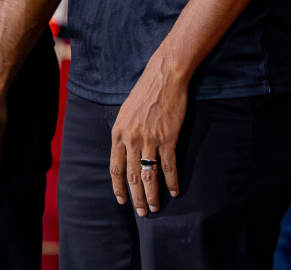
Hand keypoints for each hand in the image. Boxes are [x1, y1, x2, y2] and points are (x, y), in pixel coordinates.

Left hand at [109, 61, 186, 215]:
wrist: (164, 77)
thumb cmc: (145, 92)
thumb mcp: (125, 112)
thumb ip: (124, 133)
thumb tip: (124, 153)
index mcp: (118, 133)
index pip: (115, 168)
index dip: (118, 188)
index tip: (122, 200)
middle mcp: (132, 139)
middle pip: (132, 177)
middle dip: (136, 198)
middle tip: (141, 212)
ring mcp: (150, 140)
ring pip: (149, 175)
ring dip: (152, 195)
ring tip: (155, 208)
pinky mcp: (168, 138)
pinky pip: (169, 166)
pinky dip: (172, 182)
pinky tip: (175, 191)